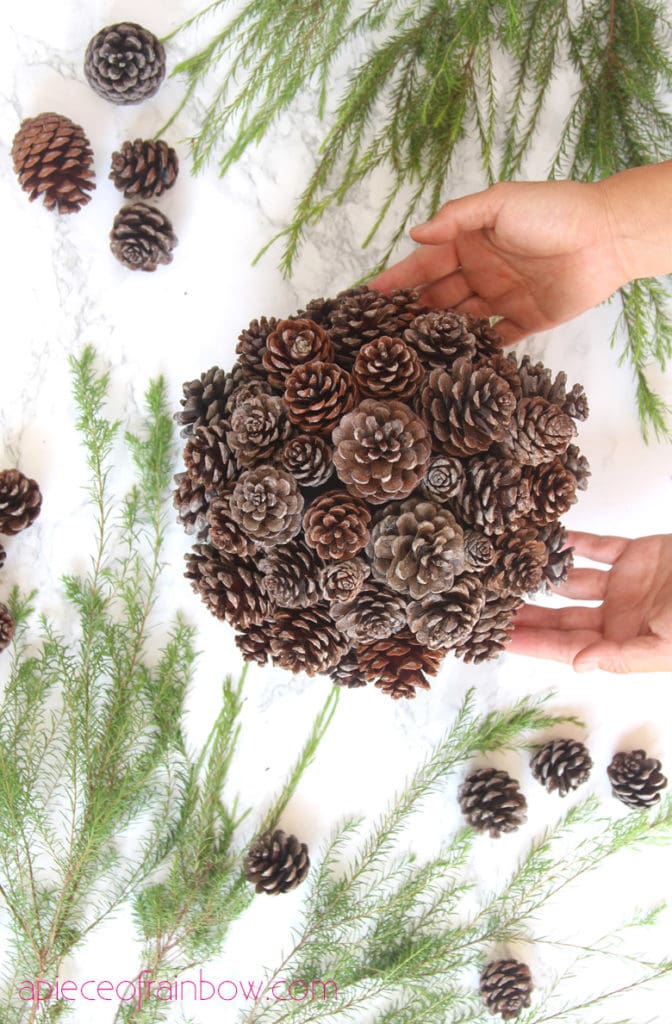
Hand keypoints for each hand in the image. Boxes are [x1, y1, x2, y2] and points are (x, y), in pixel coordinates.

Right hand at [369, 180, 629, 344]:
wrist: (606, 236)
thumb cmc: (553, 211)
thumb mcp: (500, 203)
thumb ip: (457, 217)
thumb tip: (414, 234)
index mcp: (470, 242)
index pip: (425, 264)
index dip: (397, 280)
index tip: (369, 298)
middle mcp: (481, 271)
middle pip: (437, 296)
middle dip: (411, 312)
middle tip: (382, 334)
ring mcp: (501, 298)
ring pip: (459, 321)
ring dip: (437, 334)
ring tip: (409, 352)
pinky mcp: (525, 321)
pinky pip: (494, 340)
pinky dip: (475, 351)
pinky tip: (451, 363)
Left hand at [507, 531, 671, 672]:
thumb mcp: (665, 648)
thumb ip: (622, 656)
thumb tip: (578, 664)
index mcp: (623, 642)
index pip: (567, 645)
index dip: (533, 642)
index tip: (500, 638)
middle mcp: (618, 616)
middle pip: (562, 617)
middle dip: (529, 614)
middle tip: (492, 607)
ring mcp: (625, 585)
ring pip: (574, 581)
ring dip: (545, 577)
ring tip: (512, 571)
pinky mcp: (637, 555)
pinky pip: (598, 547)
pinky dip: (575, 542)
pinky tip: (550, 540)